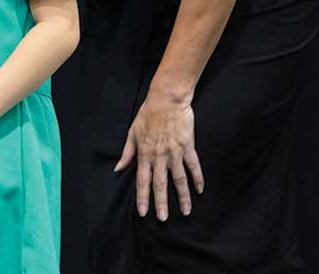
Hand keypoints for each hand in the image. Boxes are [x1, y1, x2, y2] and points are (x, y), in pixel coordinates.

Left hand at [114, 89, 204, 220]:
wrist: (167, 99)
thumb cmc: (148, 114)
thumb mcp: (132, 132)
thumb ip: (127, 152)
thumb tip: (118, 168)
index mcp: (144, 154)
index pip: (142, 180)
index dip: (142, 197)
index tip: (143, 212)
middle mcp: (159, 156)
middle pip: (160, 184)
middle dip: (161, 203)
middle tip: (163, 219)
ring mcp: (175, 152)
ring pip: (179, 179)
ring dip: (182, 197)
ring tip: (186, 211)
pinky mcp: (188, 146)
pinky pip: (193, 166)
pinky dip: (197, 179)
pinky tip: (200, 190)